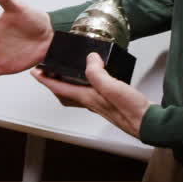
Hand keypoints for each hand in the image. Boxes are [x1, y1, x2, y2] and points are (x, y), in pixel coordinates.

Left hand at [31, 52, 149, 137]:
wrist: (147, 123)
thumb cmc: (131, 110)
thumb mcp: (112, 87)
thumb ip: (98, 73)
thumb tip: (90, 59)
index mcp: (87, 97)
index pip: (59, 88)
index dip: (45, 79)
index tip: (35, 72)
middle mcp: (90, 101)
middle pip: (65, 93)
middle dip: (54, 83)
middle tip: (48, 73)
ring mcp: (100, 103)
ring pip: (77, 93)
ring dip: (69, 83)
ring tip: (68, 72)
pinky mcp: (109, 101)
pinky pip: (90, 91)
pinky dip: (86, 83)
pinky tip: (95, 77)